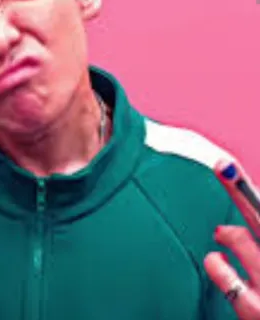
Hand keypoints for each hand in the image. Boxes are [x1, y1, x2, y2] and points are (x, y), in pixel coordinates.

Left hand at [204, 159, 259, 317]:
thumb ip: (258, 232)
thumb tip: (236, 206)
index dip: (242, 186)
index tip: (226, 166)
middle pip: (257, 213)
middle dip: (238, 187)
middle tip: (222, 165)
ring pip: (234, 234)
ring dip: (227, 233)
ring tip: (228, 239)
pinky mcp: (251, 308)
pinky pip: (216, 266)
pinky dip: (215, 261)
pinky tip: (222, 263)